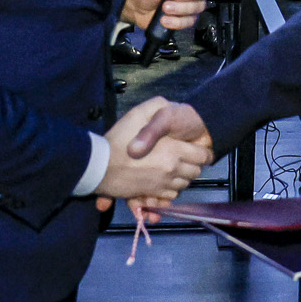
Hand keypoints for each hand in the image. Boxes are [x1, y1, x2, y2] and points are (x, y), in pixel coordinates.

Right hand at [94, 98, 210, 204]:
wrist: (98, 164)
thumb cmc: (119, 137)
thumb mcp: (138, 113)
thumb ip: (158, 106)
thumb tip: (172, 106)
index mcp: (174, 149)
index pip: (202, 156)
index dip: (202, 152)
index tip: (198, 149)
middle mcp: (172, 169)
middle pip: (195, 172)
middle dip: (193, 166)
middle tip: (185, 158)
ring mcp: (163, 184)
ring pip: (184, 184)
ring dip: (182, 177)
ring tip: (174, 168)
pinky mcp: (152, 194)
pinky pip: (171, 196)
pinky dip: (170, 190)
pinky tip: (163, 181)